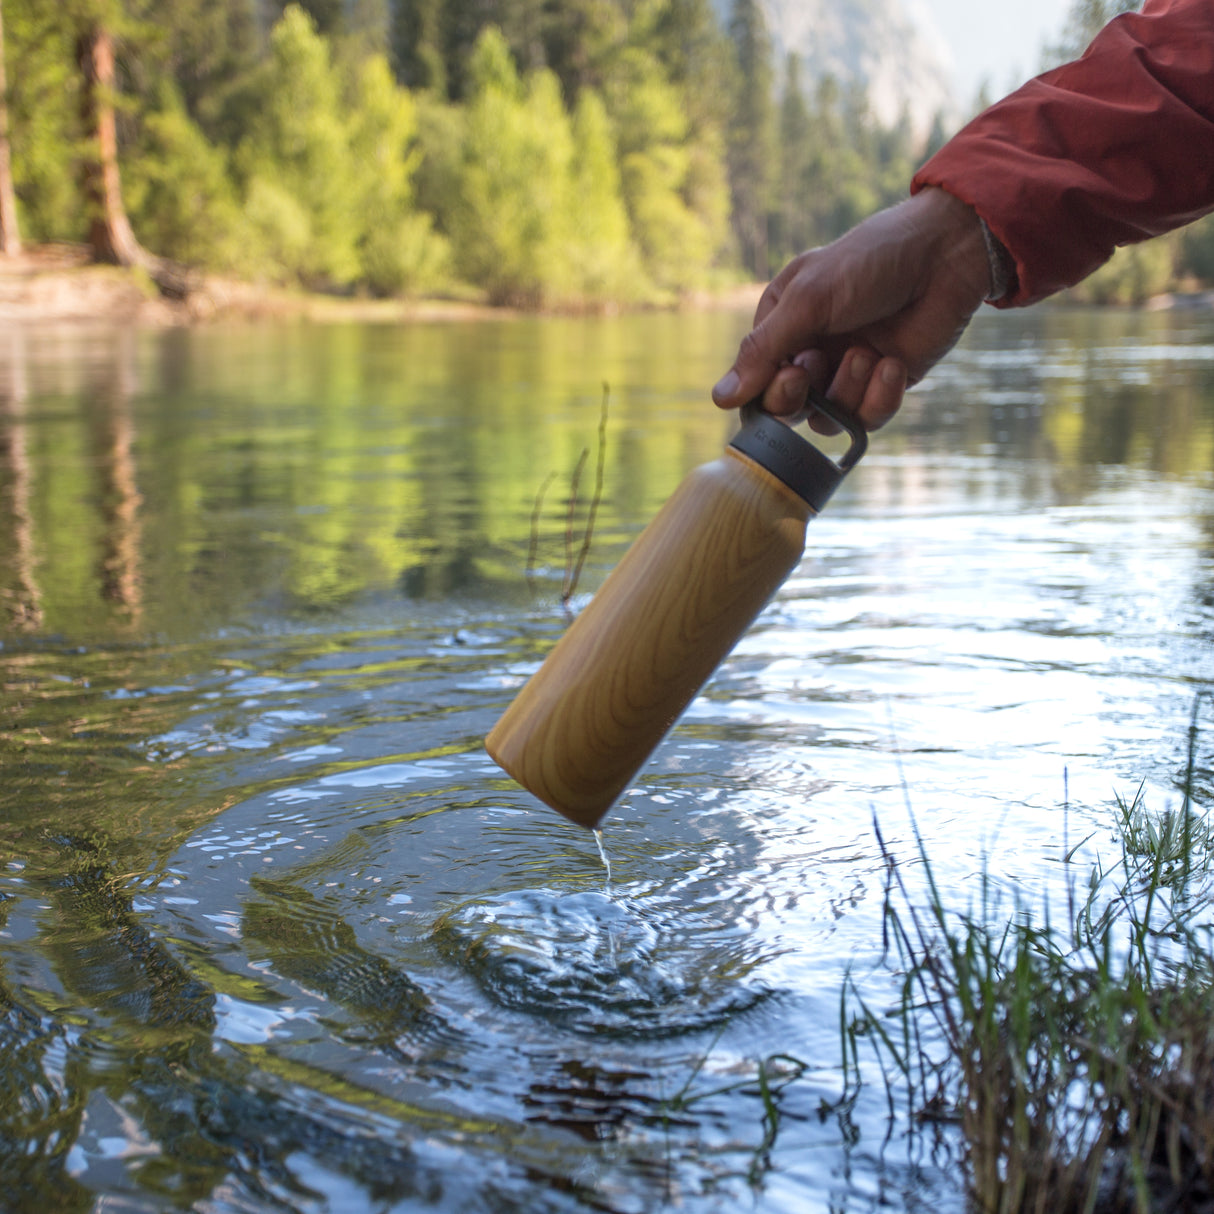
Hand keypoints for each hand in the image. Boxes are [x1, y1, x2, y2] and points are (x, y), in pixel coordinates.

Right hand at [712, 187, 992, 431]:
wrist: (945, 256)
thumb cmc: (870, 262)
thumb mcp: (808, 300)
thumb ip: (762, 351)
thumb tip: (718, 399)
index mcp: (782, 326)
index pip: (754, 382)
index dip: (766, 390)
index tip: (789, 372)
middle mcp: (810, 353)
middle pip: (784, 409)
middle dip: (798, 396)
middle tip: (816, 366)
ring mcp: (846, 373)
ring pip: (826, 420)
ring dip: (846, 390)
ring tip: (868, 352)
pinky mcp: (882, 387)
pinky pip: (866, 420)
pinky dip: (879, 398)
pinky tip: (893, 365)